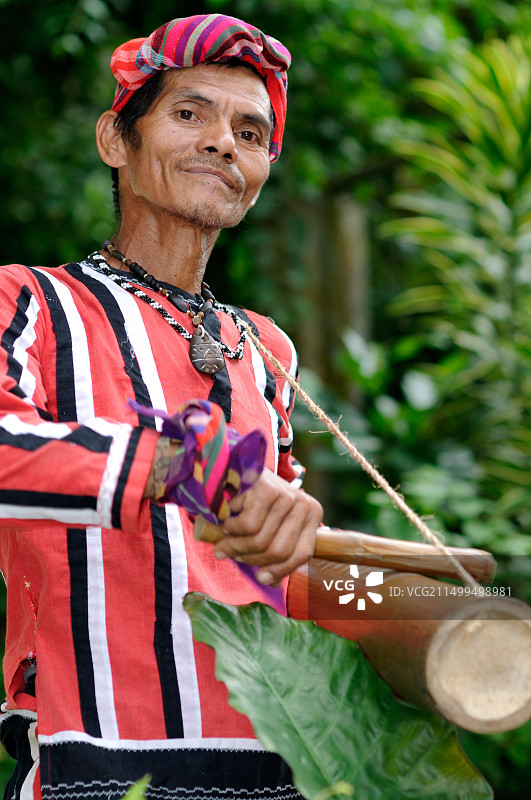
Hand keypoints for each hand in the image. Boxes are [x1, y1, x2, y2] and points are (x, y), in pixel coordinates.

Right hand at [212, 469, 322, 585]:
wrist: (234, 463)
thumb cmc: (254, 500)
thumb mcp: (272, 523)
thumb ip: (274, 548)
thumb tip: (271, 582)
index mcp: (313, 515)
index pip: (302, 554)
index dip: (281, 570)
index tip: (261, 577)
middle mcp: (305, 504)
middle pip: (279, 551)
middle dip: (250, 558)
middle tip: (230, 554)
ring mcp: (288, 495)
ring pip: (260, 540)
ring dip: (235, 545)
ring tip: (224, 539)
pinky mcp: (267, 489)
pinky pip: (247, 526)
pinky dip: (231, 529)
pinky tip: (226, 520)